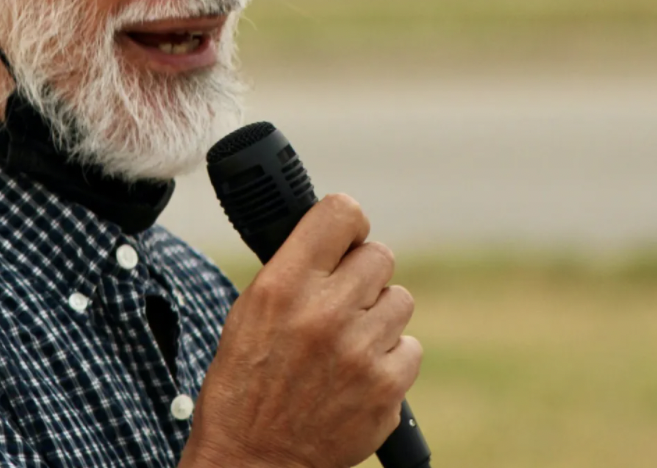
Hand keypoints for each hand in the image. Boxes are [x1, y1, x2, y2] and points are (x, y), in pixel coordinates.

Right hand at [180, 194, 421, 467]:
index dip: (348, 222)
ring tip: (347, 341)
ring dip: (378, 316)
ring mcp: (361, 352)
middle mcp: (325, 312)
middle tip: (342, 299)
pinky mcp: (387, 389)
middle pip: (380, 255)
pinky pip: (410, 347)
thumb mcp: (250, 310)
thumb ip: (295, 268)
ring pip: (399, 300)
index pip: (340, 213)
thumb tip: (338, 238)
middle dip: (362, 274)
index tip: (344, 238)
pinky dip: (389, 358)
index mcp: (284, 286)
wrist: (254, 460)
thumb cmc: (246, 383)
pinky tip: (358, 372)